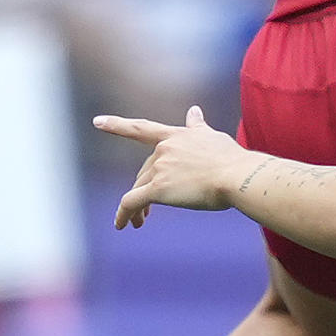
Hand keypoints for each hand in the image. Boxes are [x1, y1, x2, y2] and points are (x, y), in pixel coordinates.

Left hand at [95, 106, 258, 227]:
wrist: (238, 176)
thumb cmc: (232, 161)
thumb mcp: (212, 138)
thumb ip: (197, 126)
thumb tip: (194, 110)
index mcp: (175, 136)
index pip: (142, 129)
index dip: (118, 125)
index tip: (98, 121)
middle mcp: (164, 149)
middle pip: (144, 171)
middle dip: (143, 189)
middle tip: (145, 212)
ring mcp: (160, 168)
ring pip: (139, 188)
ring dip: (137, 208)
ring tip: (139, 223)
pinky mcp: (158, 189)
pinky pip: (133, 202)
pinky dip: (125, 214)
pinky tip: (123, 225)